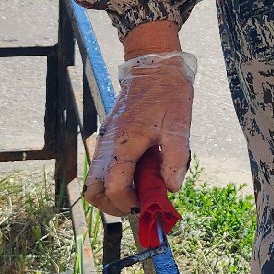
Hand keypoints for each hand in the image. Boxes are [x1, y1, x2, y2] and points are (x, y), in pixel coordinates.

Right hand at [85, 50, 196, 217]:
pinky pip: (101, 169)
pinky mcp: (107, 138)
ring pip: (94, 182)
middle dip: (114, 206)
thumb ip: (176, 157)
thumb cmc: (168, 93)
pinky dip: (113, 181)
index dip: (128, 203)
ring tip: (139, 191)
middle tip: (139, 204)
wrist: (154, 67)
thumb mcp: (180, 124)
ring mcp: (105, 141)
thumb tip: (171, 187)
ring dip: (112, 195)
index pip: (113, 187)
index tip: (147, 203)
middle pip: (94, 191)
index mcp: (126, 143)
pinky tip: (138, 175)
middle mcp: (109, 145)